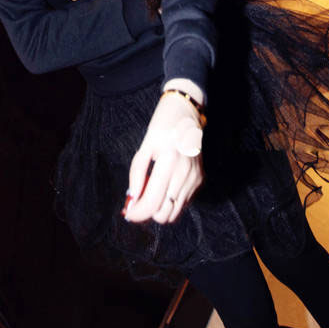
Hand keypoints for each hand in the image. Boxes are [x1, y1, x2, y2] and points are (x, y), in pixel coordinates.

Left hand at [124, 92, 203, 224]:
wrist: (187, 114)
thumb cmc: (162, 127)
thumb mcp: (144, 146)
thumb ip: (137, 173)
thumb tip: (132, 198)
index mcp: (169, 161)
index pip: (152, 202)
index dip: (137, 212)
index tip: (128, 212)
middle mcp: (185, 173)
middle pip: (164, 213)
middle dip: (147, 212)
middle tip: (137, 201)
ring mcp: (195, 178)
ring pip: (174, 212)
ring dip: (159, 208)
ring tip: (151, 191)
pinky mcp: (200, 180)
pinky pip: (182, 203)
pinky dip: (170, 201)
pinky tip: (164, 186)